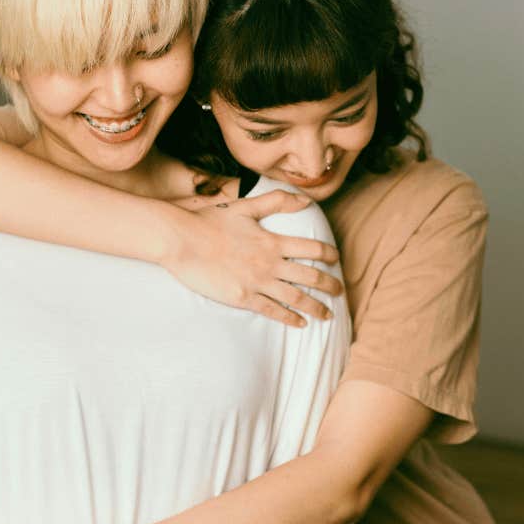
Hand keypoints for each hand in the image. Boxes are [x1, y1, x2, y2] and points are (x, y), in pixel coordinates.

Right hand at [165, 191, 342, 326]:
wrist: (182, 240)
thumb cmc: (210, 221)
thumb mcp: (245, 206)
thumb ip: (276, 201)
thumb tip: (305, 200)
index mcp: (272, 241)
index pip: (312, 248)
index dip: (329, 254)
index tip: (336, 260)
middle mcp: (270, 263)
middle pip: (311, 276)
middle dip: (330, 285)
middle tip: (340, 292)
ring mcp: (257, 282)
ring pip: (297, 298)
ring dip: (316, 307)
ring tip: (328, 315)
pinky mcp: (243, 298)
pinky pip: (273, 311)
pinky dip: (290, 318)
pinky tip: (300, 324)